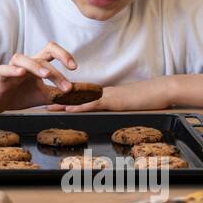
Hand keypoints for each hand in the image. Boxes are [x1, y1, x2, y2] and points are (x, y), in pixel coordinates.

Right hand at [0, 43, 77, 113]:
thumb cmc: (20, 95)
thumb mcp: (43, 96)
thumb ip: (59, 95)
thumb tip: (79, 97)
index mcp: (37, 65)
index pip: (51, 52)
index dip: (64, 55)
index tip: (74, 68)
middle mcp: (25, 63)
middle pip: (41, 56)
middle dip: (57, 71)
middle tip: (67, 87)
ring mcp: (12, 69)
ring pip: (22, 59)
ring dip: (36, 66)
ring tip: (46, 75)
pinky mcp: (0, 78)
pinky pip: (4, 69)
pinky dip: (12, 70)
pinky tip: (21, 73)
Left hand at [46, 78, 172, 113]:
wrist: (160, 90)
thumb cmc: (147, 98)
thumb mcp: (128, 104)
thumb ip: (116, 106)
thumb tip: (109, 112)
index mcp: (104, 94)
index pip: (82, 96)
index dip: (67, 99)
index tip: (53, 103)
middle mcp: (102, 93)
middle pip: (76, 96)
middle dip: (59, 100)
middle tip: (42, 104)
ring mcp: (106, 95)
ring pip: (80, 99)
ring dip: (63, 103)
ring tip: (48, 107)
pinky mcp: (112, 100)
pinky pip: (92, 103)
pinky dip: (79, 106)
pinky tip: (69, 110)